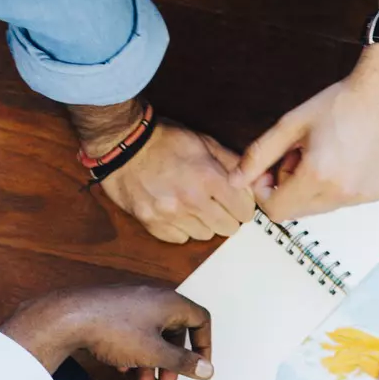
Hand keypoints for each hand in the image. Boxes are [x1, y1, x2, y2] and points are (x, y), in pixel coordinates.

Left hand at [2, 283, 213, 379]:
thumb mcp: (155, 353)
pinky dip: (134, 352)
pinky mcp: (114, 310)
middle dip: (172, 361)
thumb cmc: (113, 329)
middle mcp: (153, 298)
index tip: (199, 365)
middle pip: (174, 332)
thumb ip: (183, 362)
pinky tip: (124, 369)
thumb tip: (207, 369)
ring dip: (152, 362)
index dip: (204, 345)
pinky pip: (134, 332)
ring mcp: (132, 303)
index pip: (201, 320)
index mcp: (170, 303)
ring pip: (152, 335)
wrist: (70, 318)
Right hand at [97, 122, 252, 244]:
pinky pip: (180, 239)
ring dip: (204, 223)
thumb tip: (255, 180)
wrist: (122, 145)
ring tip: (193, 205)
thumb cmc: (164, 140)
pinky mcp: (152, 224)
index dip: (243, 205)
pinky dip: (182, 228)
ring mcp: (170, 215)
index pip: (244, 211)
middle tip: (216, 203)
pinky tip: (177, 211)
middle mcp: (191, 200)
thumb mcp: (204, 142)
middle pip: (228, 228)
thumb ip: (232, 163)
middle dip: (227, 216)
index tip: (236, 201)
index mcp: (209, 178)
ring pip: (205, 235)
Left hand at [233, 47, 378, 222]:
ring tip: (324, 153)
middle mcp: (342, 193)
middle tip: (299, 154)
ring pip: (320, 207)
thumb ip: (258, 155)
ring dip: (312, 187)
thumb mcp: (290, 125)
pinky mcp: (376, 193)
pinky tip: (345, 157)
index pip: (275, 210)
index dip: (264, 192)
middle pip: (297, 211)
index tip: (269, 169)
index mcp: (317, 176)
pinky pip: (343, 200)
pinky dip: (336, 185)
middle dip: (288, 187)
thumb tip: (235, 180)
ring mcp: (361, 197)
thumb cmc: (340, 103)